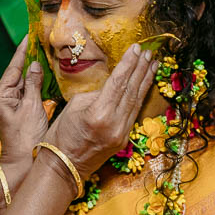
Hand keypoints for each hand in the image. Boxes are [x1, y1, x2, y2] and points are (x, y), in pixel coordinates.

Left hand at [0, 38, 46, 167]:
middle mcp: (2, 98)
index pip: (13, 68)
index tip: (29, 36)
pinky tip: (45, 73)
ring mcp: (9, 104)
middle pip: (17, 73)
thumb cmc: (26, 138)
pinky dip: (36, 83)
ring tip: (44, 52)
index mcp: (0, 96)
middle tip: (40, 40)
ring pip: (23, 82)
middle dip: (29, 58)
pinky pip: (27, 91)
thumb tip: (35, 64)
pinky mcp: (17, 110)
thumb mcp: (32, 107)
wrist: (23, 163)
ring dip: (34, 70)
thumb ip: (33, 84)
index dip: (22, 51)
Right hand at [44, 49, 156, 176]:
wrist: (63, 165)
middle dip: (141, 69)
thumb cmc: (61, 134)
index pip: (118, 83)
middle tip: (149, 52)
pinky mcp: (124, 139)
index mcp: (99, 114)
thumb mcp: (75, 106)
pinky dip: (140, 97)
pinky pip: (134, 113)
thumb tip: (112, 86)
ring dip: (145, 81)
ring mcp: (122, 133)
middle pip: (131, 91)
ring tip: (153, 64)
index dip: (129, 64)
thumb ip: (97, 94)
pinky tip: (145, 85)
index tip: (136, 48)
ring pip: (137, 102)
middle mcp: (115, 124)